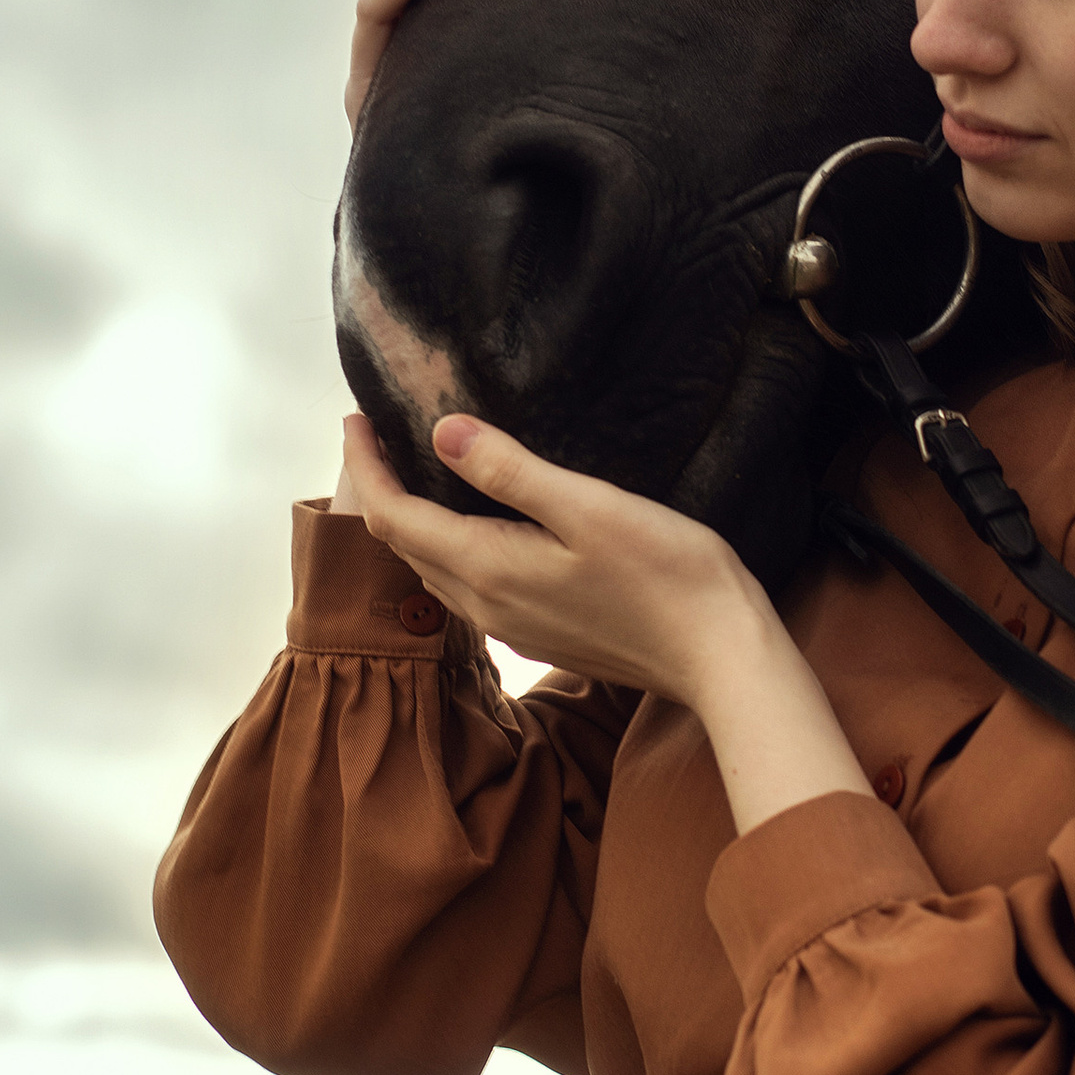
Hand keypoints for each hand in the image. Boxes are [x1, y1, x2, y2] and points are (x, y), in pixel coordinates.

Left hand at [339, 411, 761, 702]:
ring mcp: (511, 625)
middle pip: (403, 544)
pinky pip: (467, 584)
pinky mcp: (538, 633)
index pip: (392, 515)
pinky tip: (473, 521)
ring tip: (414, 470)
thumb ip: (510, 470)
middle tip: (377, 436)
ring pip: (433, 567)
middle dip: (381, 488)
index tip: (356, 419)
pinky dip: (448, 543)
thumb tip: (440, 433)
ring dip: (412, 519)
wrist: (718, 656)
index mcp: (488, 567)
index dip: (365, 466)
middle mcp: (485, 604)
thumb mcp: (588, 506)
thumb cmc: (668, 575)